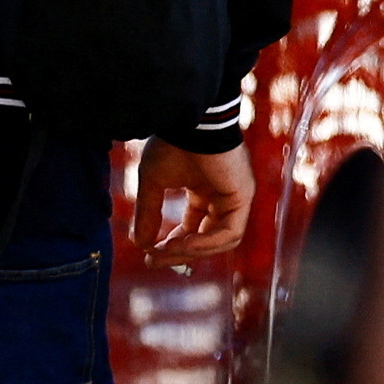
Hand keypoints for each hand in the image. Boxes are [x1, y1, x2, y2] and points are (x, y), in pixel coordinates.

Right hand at [131, 142, 254, 264]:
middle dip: (180, 253)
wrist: (189, 123)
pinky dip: (207, 242)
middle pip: (208, 238)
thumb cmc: (172, 144)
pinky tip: (184, 244)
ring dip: (193, 251)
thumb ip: (148, 213)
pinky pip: (230, 232)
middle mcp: (223, 196)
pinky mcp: (243, 196)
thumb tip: (141, 244)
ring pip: (222, 240)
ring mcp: (236, 196)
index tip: (149, 255)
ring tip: (167, 251)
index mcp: (204, 190)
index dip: (172, 245)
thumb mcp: (153, 183)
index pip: (193, 228)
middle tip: (154, 260)